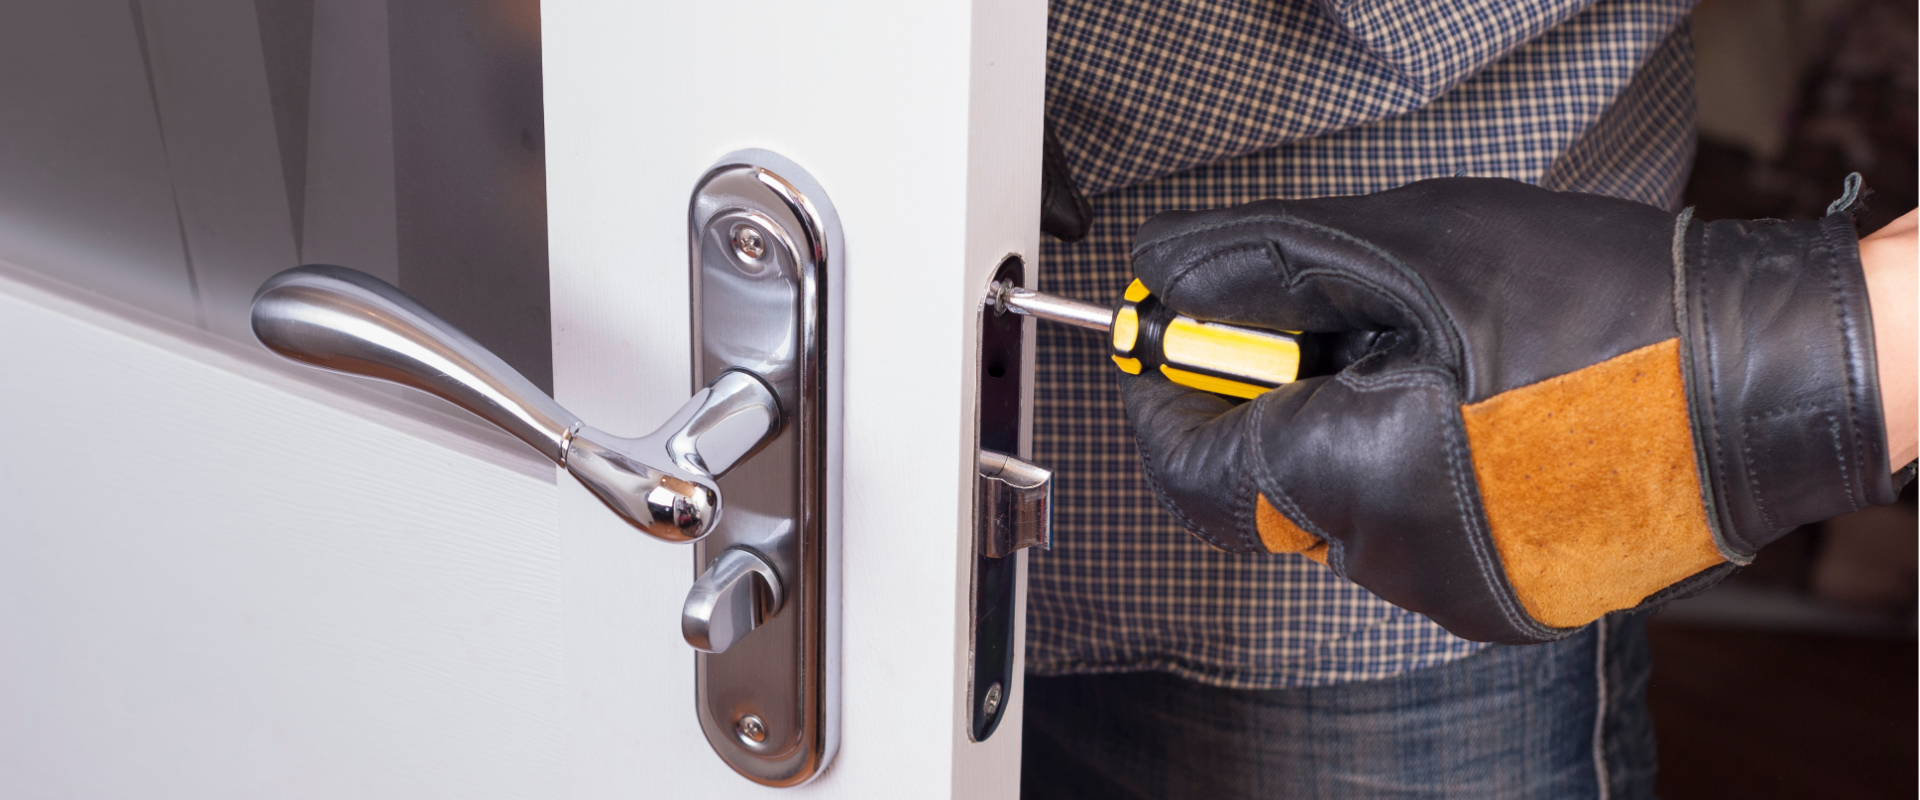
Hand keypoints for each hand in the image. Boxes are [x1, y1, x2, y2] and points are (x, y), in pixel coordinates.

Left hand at [1120, 178, 1905, 643]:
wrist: (1766, 381)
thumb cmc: (1604, 311)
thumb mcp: (1411, 250)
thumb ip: (1267, 267)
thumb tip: (1172, 276)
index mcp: (1352, 481)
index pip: (1188, 464)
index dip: (1163, 392)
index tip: (1163, 335)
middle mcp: (1391, 563)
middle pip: (1263, 480)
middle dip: (1273, 394)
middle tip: (1329, 317)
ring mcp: (1451, 593)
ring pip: (1338, 501)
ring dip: (1347, 423)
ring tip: (1434, 354)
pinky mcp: (1502, 599)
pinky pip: (1409, 527)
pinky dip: (1410, 463)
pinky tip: (1476, 406)